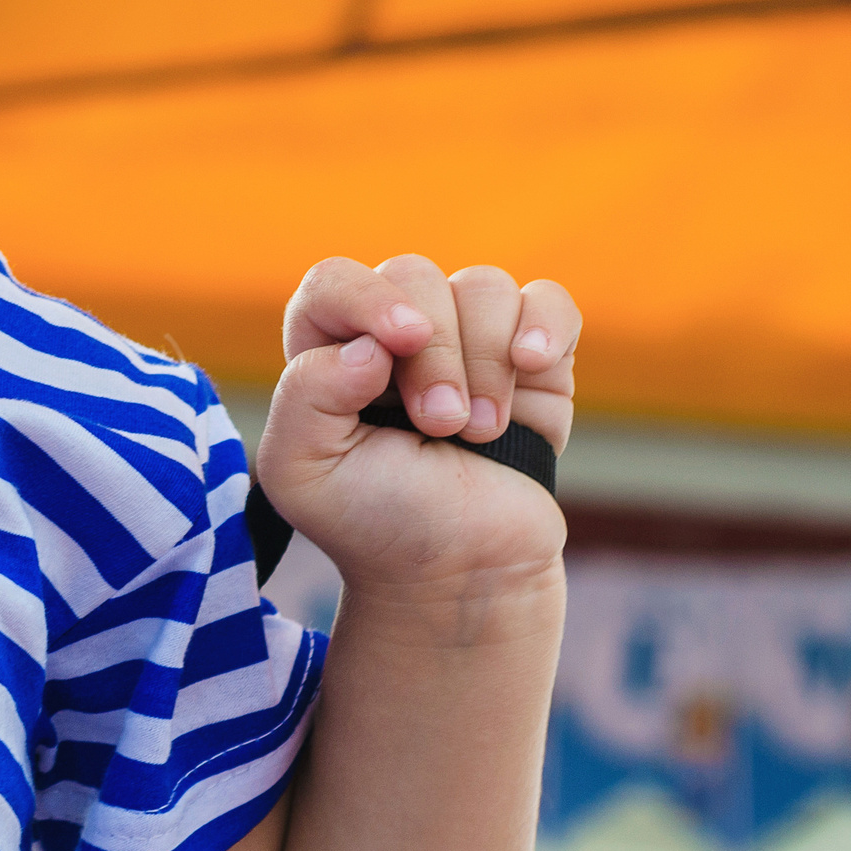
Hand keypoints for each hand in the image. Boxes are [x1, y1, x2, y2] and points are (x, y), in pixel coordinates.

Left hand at [253, 256, 578, 594]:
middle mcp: (397, 331)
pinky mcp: (534, 362)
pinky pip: (548, 300)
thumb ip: (306, 395)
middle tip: (440, 424)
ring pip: (483, 286)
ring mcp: (469, 340)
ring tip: (480, 431)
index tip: (398, 342)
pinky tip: (533, 363)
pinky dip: (546, 322)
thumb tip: (366, 346)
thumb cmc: (374, 520)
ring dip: (486, 360)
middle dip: (434, 352)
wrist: (461, 573)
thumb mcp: (302, 472)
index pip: (335, 282)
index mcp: (331, 348)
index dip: (367, 298)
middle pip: (416, 277)